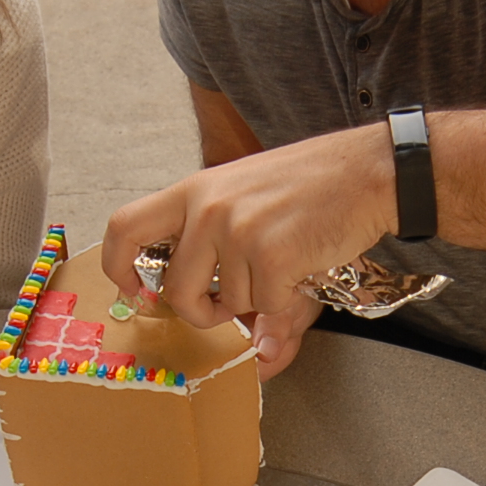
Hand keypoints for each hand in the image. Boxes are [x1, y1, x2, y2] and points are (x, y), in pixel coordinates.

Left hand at [104, 124, 397, 380]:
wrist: (367, 172)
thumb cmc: (310, 183)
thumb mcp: (245, 192)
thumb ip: (212, 236)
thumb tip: (200, 302)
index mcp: (194, 189)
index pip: (124, 227)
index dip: (117, 266)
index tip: (133, 288)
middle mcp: (207, 208)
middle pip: (175, 289)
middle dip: (199, 312)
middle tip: (223, 310)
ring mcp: (238, 231)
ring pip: (229, 301)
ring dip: (258, 298)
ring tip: (283, 262)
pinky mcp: (272, 255)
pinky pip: (266, 306)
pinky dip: (287, 301)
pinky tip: (303, 266)